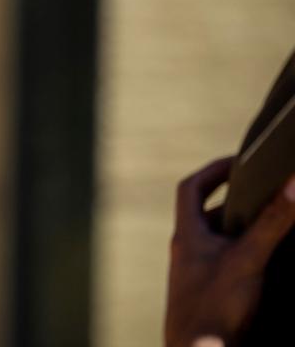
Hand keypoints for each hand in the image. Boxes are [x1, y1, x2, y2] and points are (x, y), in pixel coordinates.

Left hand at [164, 156, 294, 346]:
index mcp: (187, 235)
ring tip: (275, 226)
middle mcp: (188, 251)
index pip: (190, 187)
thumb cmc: (214, 308)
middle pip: (208, 215)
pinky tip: (270, 266)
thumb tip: (292, 183)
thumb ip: (272, 222)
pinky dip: (247, 258)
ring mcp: (197, 274)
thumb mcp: (248, 259)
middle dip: (239, 203)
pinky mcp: (209, 295)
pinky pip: (228, 266)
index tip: (239, 162)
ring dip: (245, 232)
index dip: (213, 170)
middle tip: (268, 196)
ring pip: (221, 242)